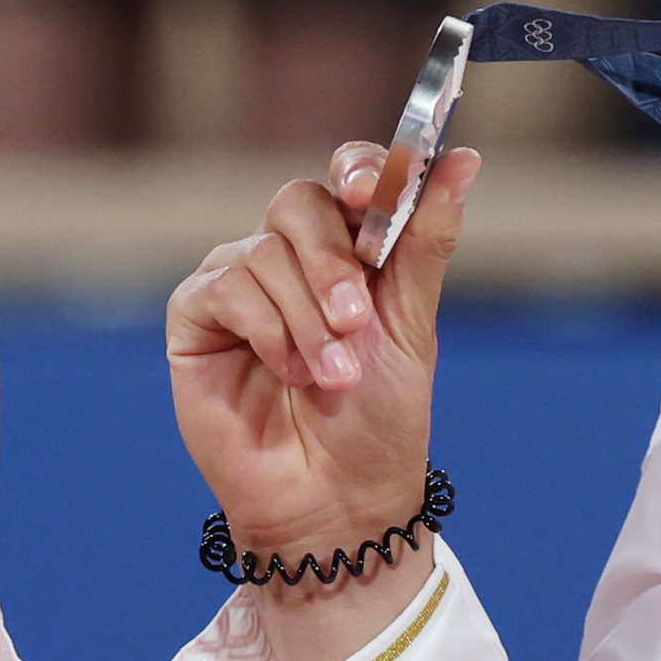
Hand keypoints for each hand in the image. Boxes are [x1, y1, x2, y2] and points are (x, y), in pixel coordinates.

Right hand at [164, 143, 479, 660]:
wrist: (338, 501)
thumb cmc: (380, 421)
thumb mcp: (412, 325)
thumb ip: (426, 238)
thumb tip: (464, 159)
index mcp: (349, 249)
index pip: (348, 176)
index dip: (358, 170)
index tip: (368, 192)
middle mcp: (290, 258)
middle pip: (298, 203)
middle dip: (331, 261)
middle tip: (355, 320)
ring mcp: (239, 284)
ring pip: (264, 253)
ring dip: (307, 319)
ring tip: (331, 378)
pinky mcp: (196, 319)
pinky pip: (223, 289)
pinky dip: (266, 331)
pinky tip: (288, 375)